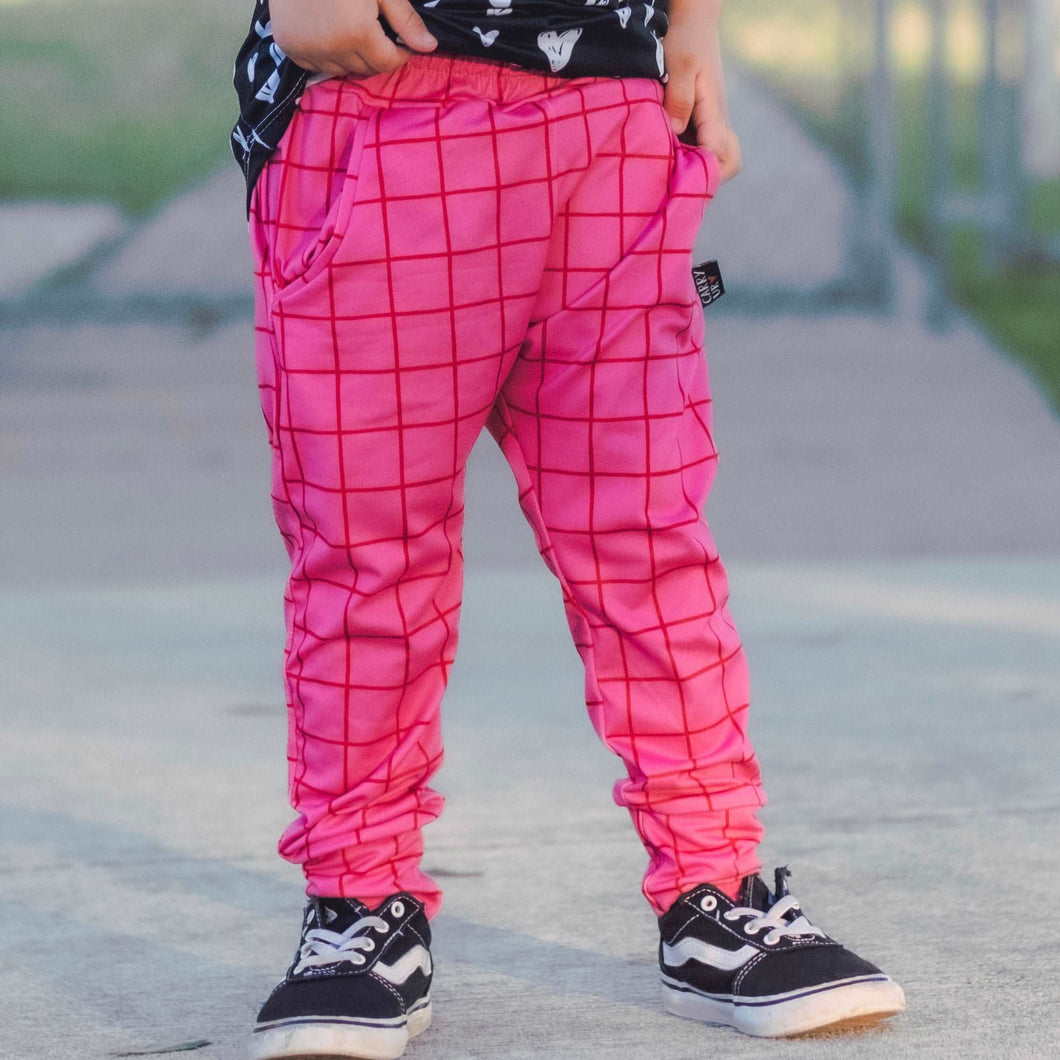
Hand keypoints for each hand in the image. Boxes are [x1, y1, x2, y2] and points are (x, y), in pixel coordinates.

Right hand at [270, 0, 437, 76]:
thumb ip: (405, 19)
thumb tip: (430, 47)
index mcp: (358, 33)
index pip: (388, 63)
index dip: (400, 54)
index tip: (401, 41)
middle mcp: (333, 49)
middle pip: (366, 69)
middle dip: (377, 54)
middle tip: (375, 28)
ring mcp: (308, 51)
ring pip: (343, 69)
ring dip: (352, 56)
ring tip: (350, 26)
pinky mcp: (290, 48)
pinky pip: (319, 64)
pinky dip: (328, 54)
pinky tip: (327, 30)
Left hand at [661, 0, 741, 183]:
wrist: (693, 23)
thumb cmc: (685, 40)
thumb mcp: (680, 65)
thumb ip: (679, 99)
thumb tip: (674, 133)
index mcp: (715, 112)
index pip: (718, 154)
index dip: (698, 169)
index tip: (673, 172)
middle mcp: (718, 122)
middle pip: (727, 164)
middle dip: (705, 177)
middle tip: (675, 176)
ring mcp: (711, 124)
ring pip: (714, 160)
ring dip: (693, 168)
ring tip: (666, 168)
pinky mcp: (701, 123)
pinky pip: (700, 150)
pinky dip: (686, 157)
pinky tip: (663, 154)